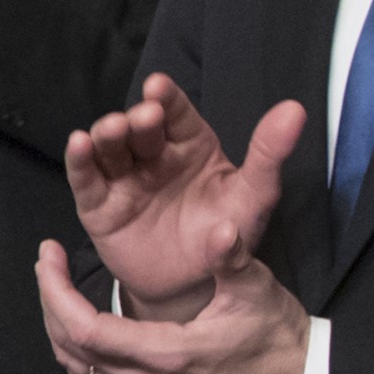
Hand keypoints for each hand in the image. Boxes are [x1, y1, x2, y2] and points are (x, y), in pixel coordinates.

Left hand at [33, 245, 310, 373]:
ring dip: (57, 328)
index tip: (49, 255)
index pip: (86, 329)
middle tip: (47, 263)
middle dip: (50, 302)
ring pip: (77, 371)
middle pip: (70, 349)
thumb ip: (230, 258)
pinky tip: (74, 327)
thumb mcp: (256, 288)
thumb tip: (220, 227)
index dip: (57, 292)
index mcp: (166, 355)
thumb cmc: (274, 330)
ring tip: (55, 287)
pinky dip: (74, 356)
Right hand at [62, 76, 307, 320]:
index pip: (175, 113)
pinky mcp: (99, 206)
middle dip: (137, 118)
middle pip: (139, 128)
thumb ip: (269, 154)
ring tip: (111, 129)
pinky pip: (86, 180)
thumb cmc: (226, 235)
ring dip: (106, 134)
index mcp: (190, 145)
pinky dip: (78, 161)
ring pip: (109, 148)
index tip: (159, 87)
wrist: (197, 286)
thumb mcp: (254, 196)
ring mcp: (124, 179)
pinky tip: (78, 144)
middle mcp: (153, 156)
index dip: (166, 97)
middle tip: (143, 117)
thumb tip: (296, 109)